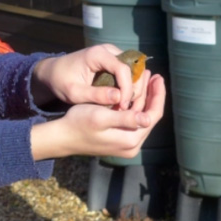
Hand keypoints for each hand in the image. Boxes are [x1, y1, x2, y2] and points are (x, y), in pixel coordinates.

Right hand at [30, 74, 164, 159]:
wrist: (62, 137)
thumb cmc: (79, 123)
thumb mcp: (101, 117)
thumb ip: (126, 119)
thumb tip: (148, 119)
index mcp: (130, 140)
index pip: (153, 115)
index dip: (158, 95)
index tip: (158, 77)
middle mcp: (132, 145)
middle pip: (149, 116)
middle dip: (152, 94)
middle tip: (153, 75)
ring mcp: (126, 144)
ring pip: (141, 117)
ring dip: (144, 98)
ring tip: (145, 79)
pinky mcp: (119, 140)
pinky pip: (133, 120)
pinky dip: (135, 105)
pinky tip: (133, 92)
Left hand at [31, 44, 146, 109]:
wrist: (53, 71)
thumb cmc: (61, 81)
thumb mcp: (74, 93)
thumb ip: (96, 95)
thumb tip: (119, 97)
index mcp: (97, 54)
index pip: (122, 69)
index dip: (127, 89)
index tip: (122, 106)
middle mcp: (108, 50)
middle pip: (132, 68)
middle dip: (132, 90)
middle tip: (124, 109)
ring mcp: (112, 53)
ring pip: (133, 71)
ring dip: (132, 89)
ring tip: (123, 106)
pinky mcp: (113, 60)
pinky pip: (128, 73)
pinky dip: (128, 86)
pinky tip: (121, 100)